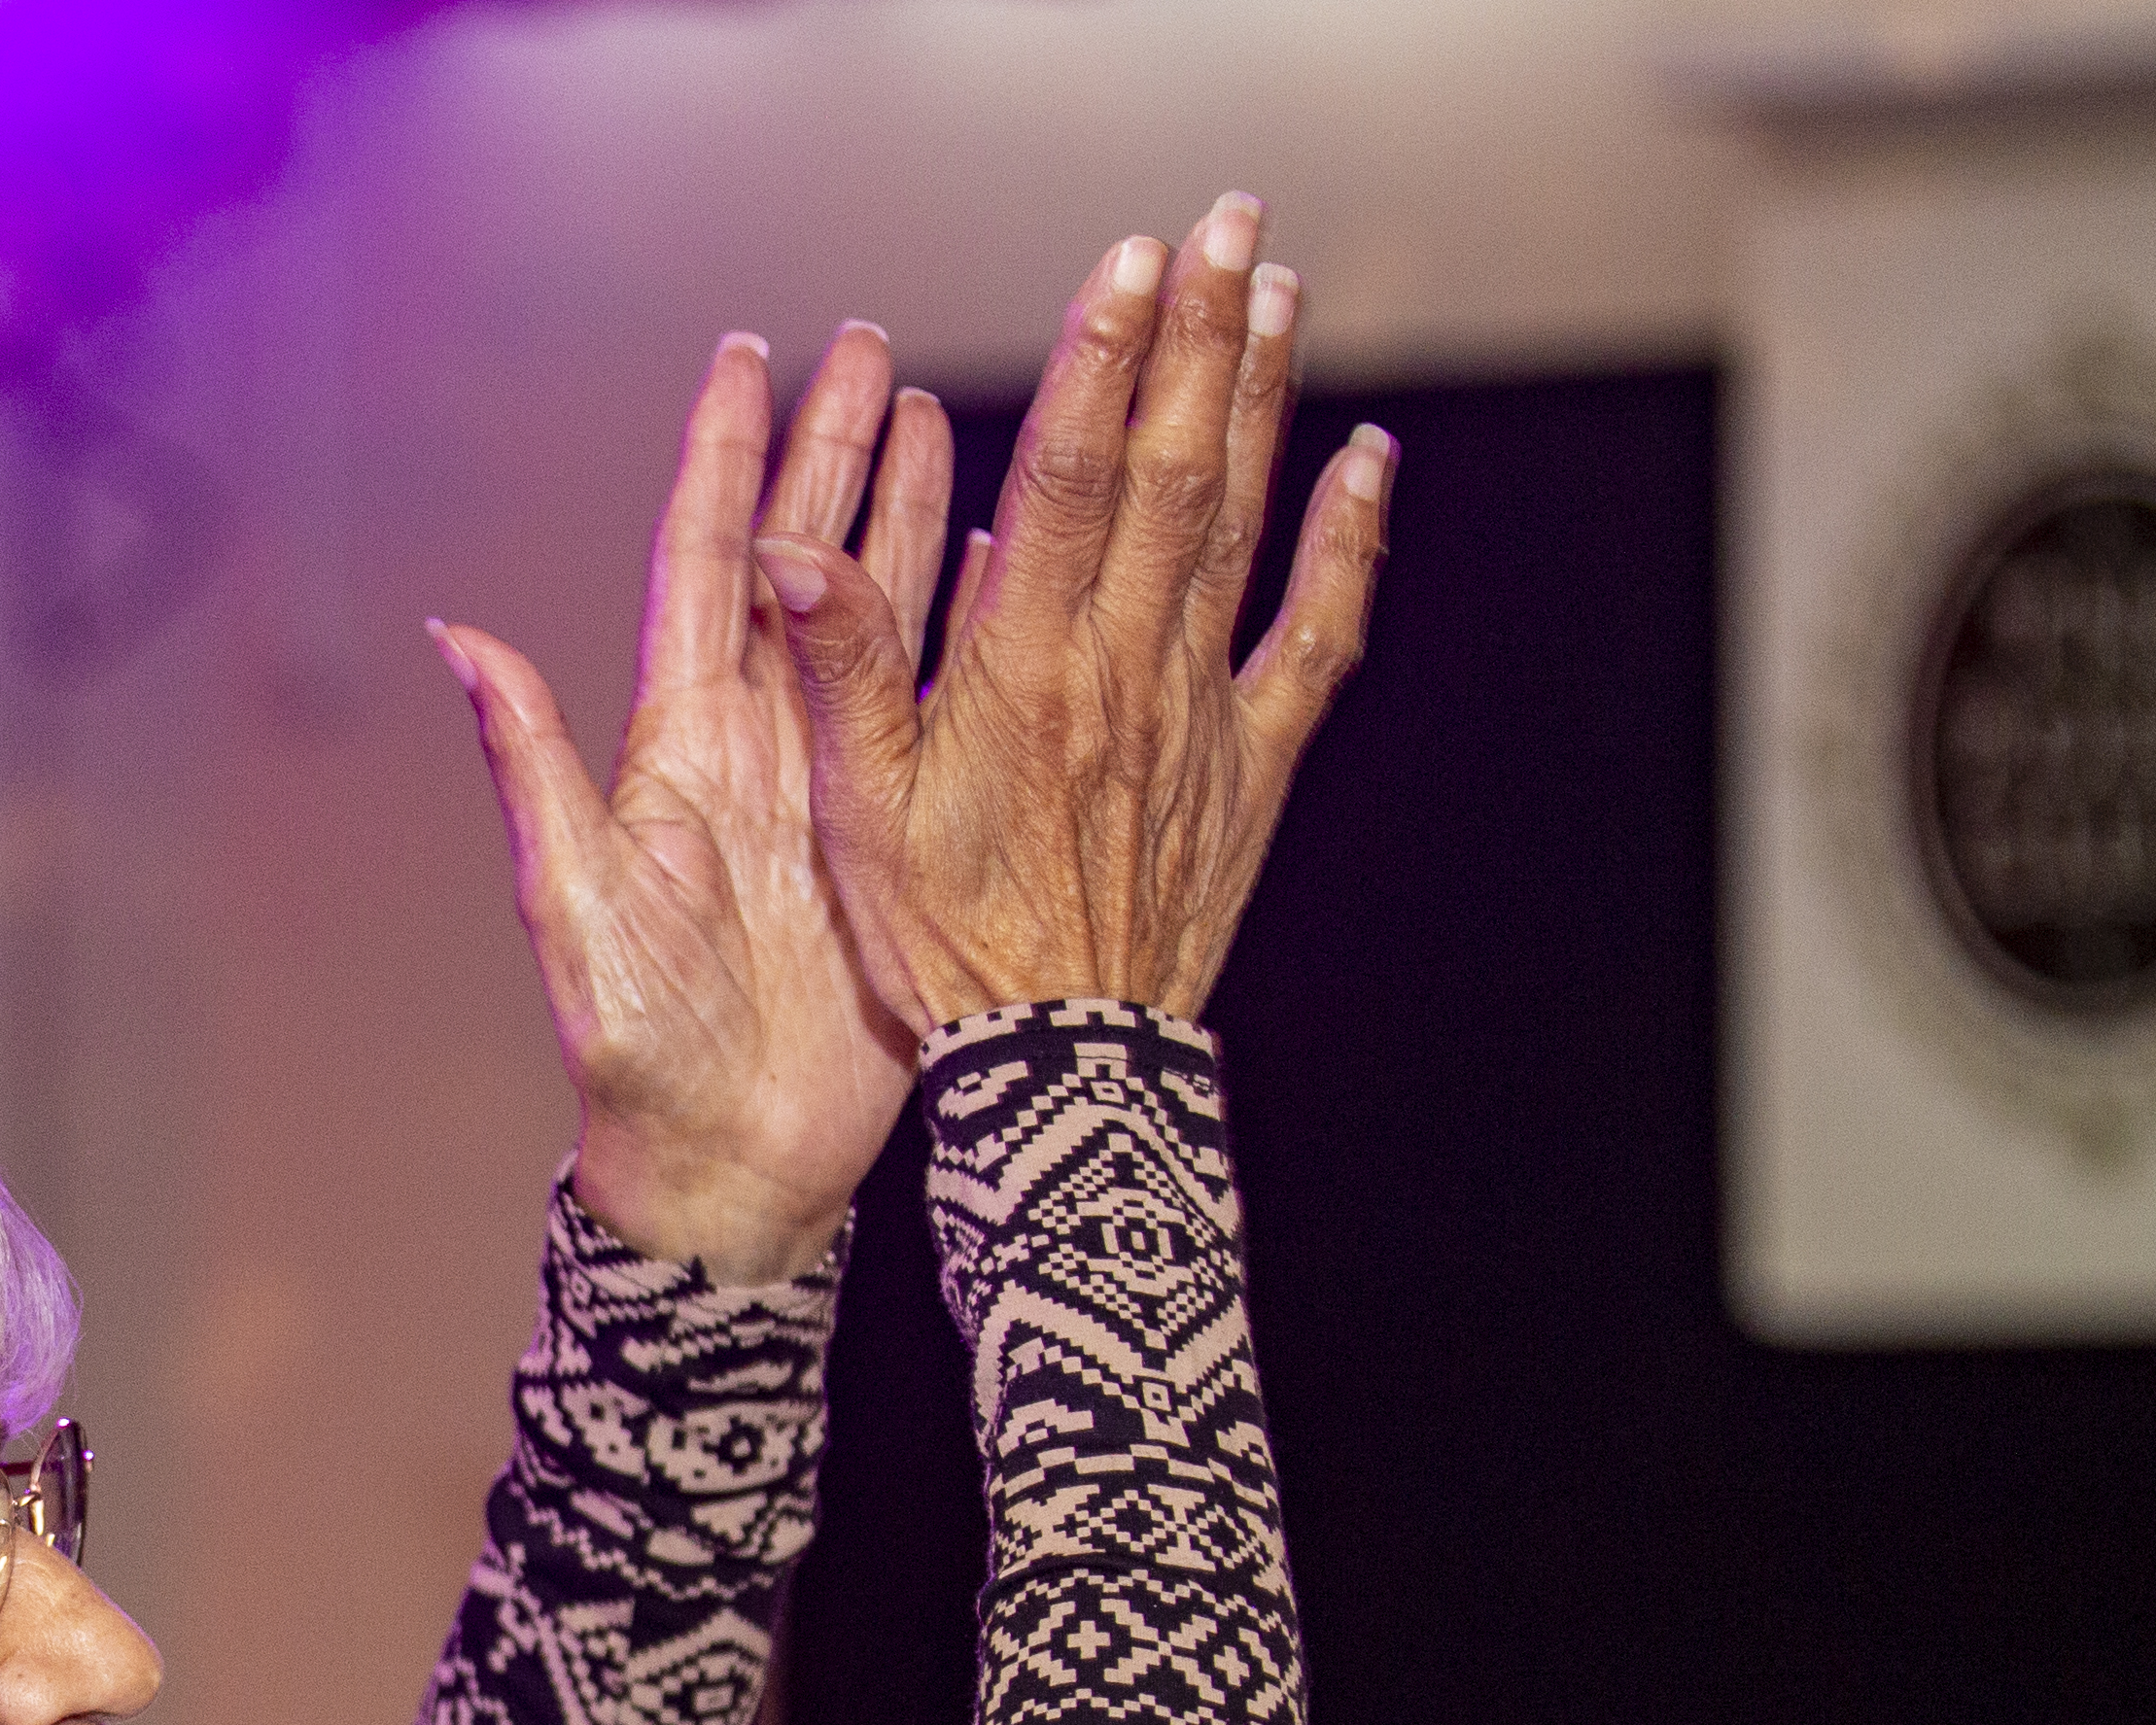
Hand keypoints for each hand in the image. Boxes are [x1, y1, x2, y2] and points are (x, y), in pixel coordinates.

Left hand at [439, 322, 957, 1285]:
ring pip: (866, 615)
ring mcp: (824, 787)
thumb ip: (532, 769)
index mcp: (676, 747)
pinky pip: (931, 706)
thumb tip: (459, 640)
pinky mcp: (886, 840)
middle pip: (791, 563)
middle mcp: (751, 747)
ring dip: (900, 513)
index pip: (700, 565)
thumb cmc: (638, 1059)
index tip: (751, 355)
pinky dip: (963, 625)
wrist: (726, 1173)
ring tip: (936, 410)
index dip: (724, 458)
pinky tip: (998, 560)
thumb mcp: (578, 906)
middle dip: (829, 449)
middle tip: (871, 343)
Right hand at [779, 193, 1393, 1030]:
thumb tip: (788, 548)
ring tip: (1279, 289)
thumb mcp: (858, 813)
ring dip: (1266, 398)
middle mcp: (1123, 673)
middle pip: (1173, 473)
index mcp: (1023, 674)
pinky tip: (1367, 458)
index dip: (1100, 362)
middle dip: (1198, 339)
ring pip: (1243, 526)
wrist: (1061, 1070)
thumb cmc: (945, 949)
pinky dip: (1348, 540)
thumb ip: (838, 668)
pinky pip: (1317, 635)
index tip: (1128, 263)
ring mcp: (1201, 713)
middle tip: (1226, 224)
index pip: (1068, 483)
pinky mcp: (1252, 764)